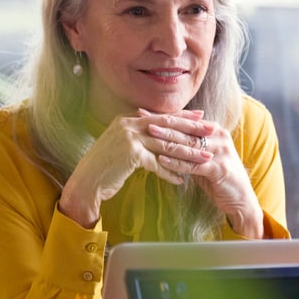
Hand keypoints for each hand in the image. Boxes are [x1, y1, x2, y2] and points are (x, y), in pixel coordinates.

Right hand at [58, 109, 213, 227]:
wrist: (86, 182)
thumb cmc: (105, 167)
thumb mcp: (121, 145)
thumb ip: (137, 136)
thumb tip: (157, 135)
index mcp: (127, 119)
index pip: (161, 116)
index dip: (183, 117)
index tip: (201, 117)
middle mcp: (128, 124)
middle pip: (167, 126)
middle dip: (192, 129)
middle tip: (212, 130)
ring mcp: (129, 138)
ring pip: (166, 145)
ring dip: (187, 153)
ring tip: (204, 159)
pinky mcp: (131, 154)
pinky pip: (157, 163)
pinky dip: (170, 172)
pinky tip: (182, 180)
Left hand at [144, 111, 265, 238]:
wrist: (239, 198)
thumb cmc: (218, 177)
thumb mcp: (203, 157)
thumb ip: (189, 146)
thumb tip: (165, 136)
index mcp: (215, 131)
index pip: (187, 121)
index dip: (166, 117)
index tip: (145, 114)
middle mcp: (219, 137)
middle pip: (187, 130)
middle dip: (165, 125)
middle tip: (145, 122)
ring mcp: (220, 152)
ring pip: (189, 146)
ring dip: (168, 141)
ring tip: (150, 137)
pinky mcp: (219, 169)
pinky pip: (193, 165)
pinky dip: (176, 163)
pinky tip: (162, 160)